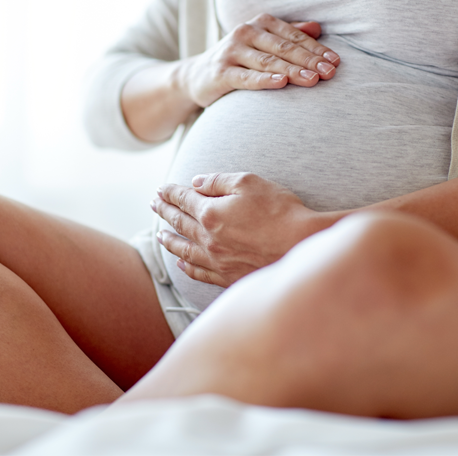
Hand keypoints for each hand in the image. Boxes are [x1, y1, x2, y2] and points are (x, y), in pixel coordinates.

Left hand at [151, 172, 320, 287]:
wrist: (302, 244)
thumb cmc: (280, 210)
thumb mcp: (249, 182)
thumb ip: (218, 181)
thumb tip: (195, 183)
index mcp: (211, 213)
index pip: (184, 199)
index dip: (170, 192)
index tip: (161, 189)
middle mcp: (208, 239)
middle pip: (180, 222)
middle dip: (165, 211)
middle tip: (154, 205)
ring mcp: (217, 260)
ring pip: (184, 250)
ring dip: (169, 240)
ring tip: (159, 235)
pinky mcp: (228, 276)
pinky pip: (199, 272)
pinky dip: (187, 266)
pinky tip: (181, 263)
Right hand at [178, 14, 339, 107]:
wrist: (196, 76)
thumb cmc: (238, 60)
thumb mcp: (263, 44)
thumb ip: (289, 35)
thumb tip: (317, 28)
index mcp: (260, 23)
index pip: (295, 37)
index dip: (317, 49)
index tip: (336, 62)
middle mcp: (245, 32)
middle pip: (284, 48)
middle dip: (310, 61)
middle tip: (331, 73)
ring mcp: (231, 51)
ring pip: (269, 61)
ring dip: (293, 71)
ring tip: (313, 80)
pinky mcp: (220, 72)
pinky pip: (246, 77)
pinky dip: (265, 80)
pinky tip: (281, 82)